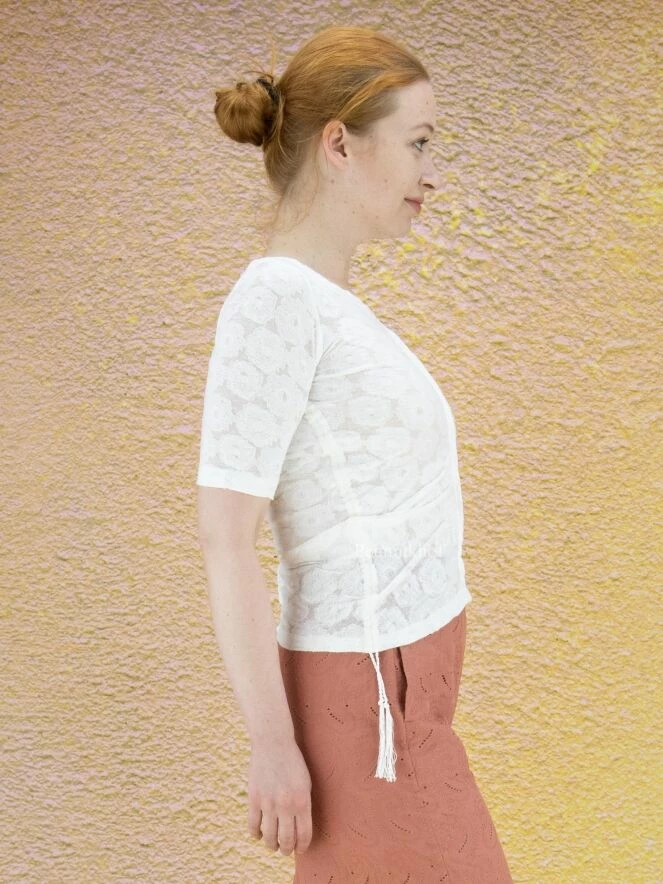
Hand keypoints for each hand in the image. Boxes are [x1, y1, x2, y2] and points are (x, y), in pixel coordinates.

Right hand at [247, 736, 312, 856]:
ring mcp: (268, 802)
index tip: (300, 849)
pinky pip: (253, 825)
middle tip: (285, 851)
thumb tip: (300, 830)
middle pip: (286, 840)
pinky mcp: (254, 798)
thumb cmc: (293, 763)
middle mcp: (286, 805)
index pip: (303, 835)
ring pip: (269, 836)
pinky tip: (259, 834)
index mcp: (302, 801)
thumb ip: (303, 806)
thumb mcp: (306, 783)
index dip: (302, 846)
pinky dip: (256, 834)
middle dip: (286, 850)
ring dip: (272, 845)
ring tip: (273, 845)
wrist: (273, 743)